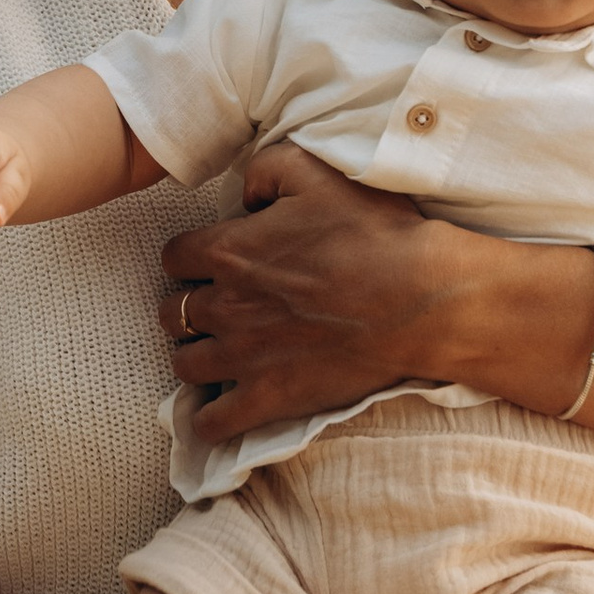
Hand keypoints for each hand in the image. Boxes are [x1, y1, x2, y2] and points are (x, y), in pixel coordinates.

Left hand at [162, 144, 473, 441]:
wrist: (421, 300)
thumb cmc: (374, 234)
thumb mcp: (317, 173)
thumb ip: (266, 171)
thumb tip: (245, 194)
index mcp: (230, 252)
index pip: (174, 257)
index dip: (190, 258)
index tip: (211, 262)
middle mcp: (226, 306)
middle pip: (173, 313)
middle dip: (188, 308)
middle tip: (219, 307)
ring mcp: (244, 357)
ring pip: (185, 364)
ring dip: (196, 357)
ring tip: (220, 353)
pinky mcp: (270, 398)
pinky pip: (214, 422)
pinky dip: (210, 419)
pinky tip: (221, 409)